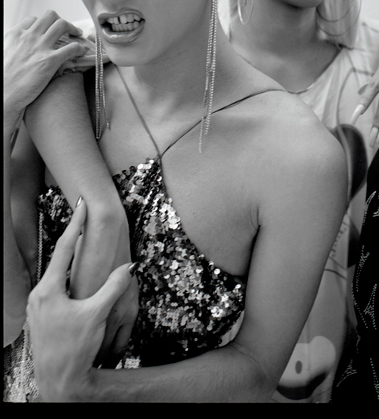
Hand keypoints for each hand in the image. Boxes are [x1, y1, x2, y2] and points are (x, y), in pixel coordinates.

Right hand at [4, 11, 90, 120]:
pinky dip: (80, 47)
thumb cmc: (3, 79)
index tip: (49, 31)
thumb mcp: (3, 53)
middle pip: (50, 16)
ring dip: (73, 28)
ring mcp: (40, 47)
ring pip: (62, 24)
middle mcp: (28, 37)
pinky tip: (82, 51)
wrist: (3, 94)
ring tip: (78, 35)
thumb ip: (12, 46)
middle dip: (61, 20)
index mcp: (15, 35)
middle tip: (67, 29)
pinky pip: (72, 47)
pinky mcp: (50, 61)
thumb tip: (18, 48)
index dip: (44, 24)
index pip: (33, 19)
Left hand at [27, 198, 135, 401]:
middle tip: (83, 218)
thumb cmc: (75, 349)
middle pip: (59, 258)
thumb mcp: (97, 314)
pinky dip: (68, 277)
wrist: (59, 382)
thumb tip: (128, 267)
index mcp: (49, 289)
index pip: (64, 248)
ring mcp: (39, 307)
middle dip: (73, 239)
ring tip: (82, 242)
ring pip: (58, 274)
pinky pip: (57, 288)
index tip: (83, 205)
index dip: (76, 225)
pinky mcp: (43, 317)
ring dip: (71, 259)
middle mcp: (40, 294)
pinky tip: (78, 278)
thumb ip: (113, 287)